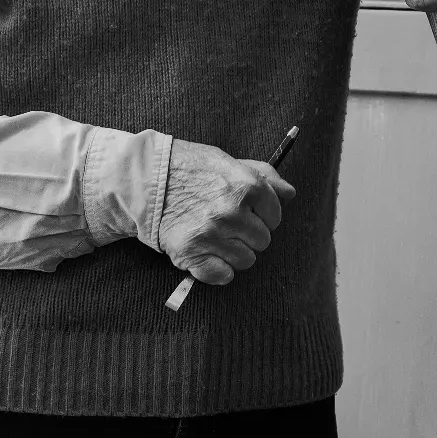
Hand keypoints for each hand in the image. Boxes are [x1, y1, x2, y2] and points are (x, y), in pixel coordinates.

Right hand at [157, 138, 294, 287]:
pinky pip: (222, 276)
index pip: (275, 216)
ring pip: (246, 260)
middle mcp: (232, 211)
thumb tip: (289, 193)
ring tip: (216, 238)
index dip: (263, 216)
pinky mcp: (192, 253)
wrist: (146, 178)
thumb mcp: (228, 161)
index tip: (248, 213)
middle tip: (228, 225)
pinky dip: (218, 270)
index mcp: (247, 186)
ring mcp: (213, 234)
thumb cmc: (190, 167)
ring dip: (234, 253)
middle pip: (263, 241)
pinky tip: (208, 255)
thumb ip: (263, 176)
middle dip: (249, 235)